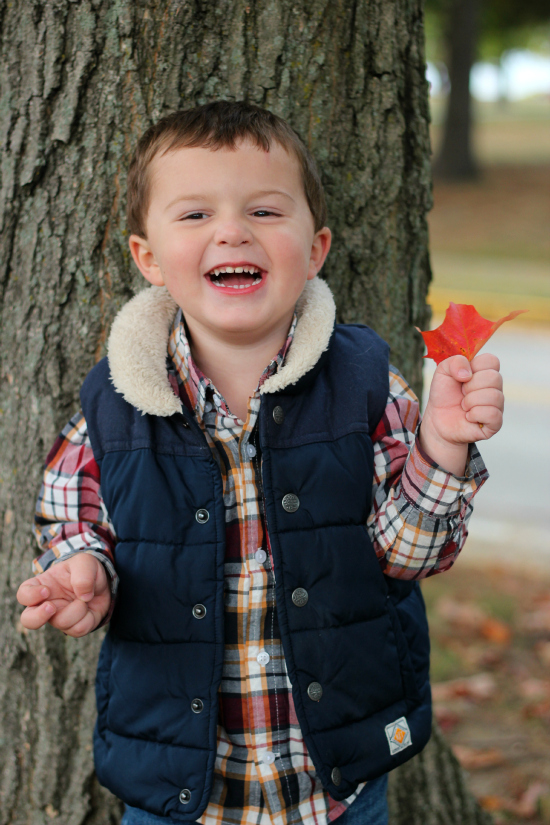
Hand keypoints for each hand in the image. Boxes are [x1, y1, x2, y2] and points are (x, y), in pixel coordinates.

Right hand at [17, 553, 110, 636]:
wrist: (104, 584)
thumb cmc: (87, 570)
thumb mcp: (86, 562)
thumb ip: (83, 575)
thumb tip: (83, 596)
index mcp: (42, 585)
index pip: (23, 594)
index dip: (30, 595)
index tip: (46, 590)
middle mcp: (46, 604)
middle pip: (28, 620)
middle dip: (38, 617)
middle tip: (52, 607)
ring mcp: (59, 617)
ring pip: (61, 623)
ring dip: (78, 609)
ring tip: (85, 598)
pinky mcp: (73, 627)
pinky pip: (78, 629)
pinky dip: (89, 617)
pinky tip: (90, 608)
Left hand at [420, 353, 503, 474]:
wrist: (437, 420)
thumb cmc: (444, 395)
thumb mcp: (443, 372)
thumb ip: (454, 362)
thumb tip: (468, 374)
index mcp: (485, 372)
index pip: (492, 360)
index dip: (474, 367)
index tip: (462, 377)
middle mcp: (495, 388)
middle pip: (494, 377)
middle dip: (470, 386)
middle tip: (462, 393)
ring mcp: (497, 405)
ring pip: (494, 396)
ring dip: (471, 401)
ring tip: (463, 406)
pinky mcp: (495, 423)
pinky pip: (493, 414)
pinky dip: (475, 414)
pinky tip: (468, 417)